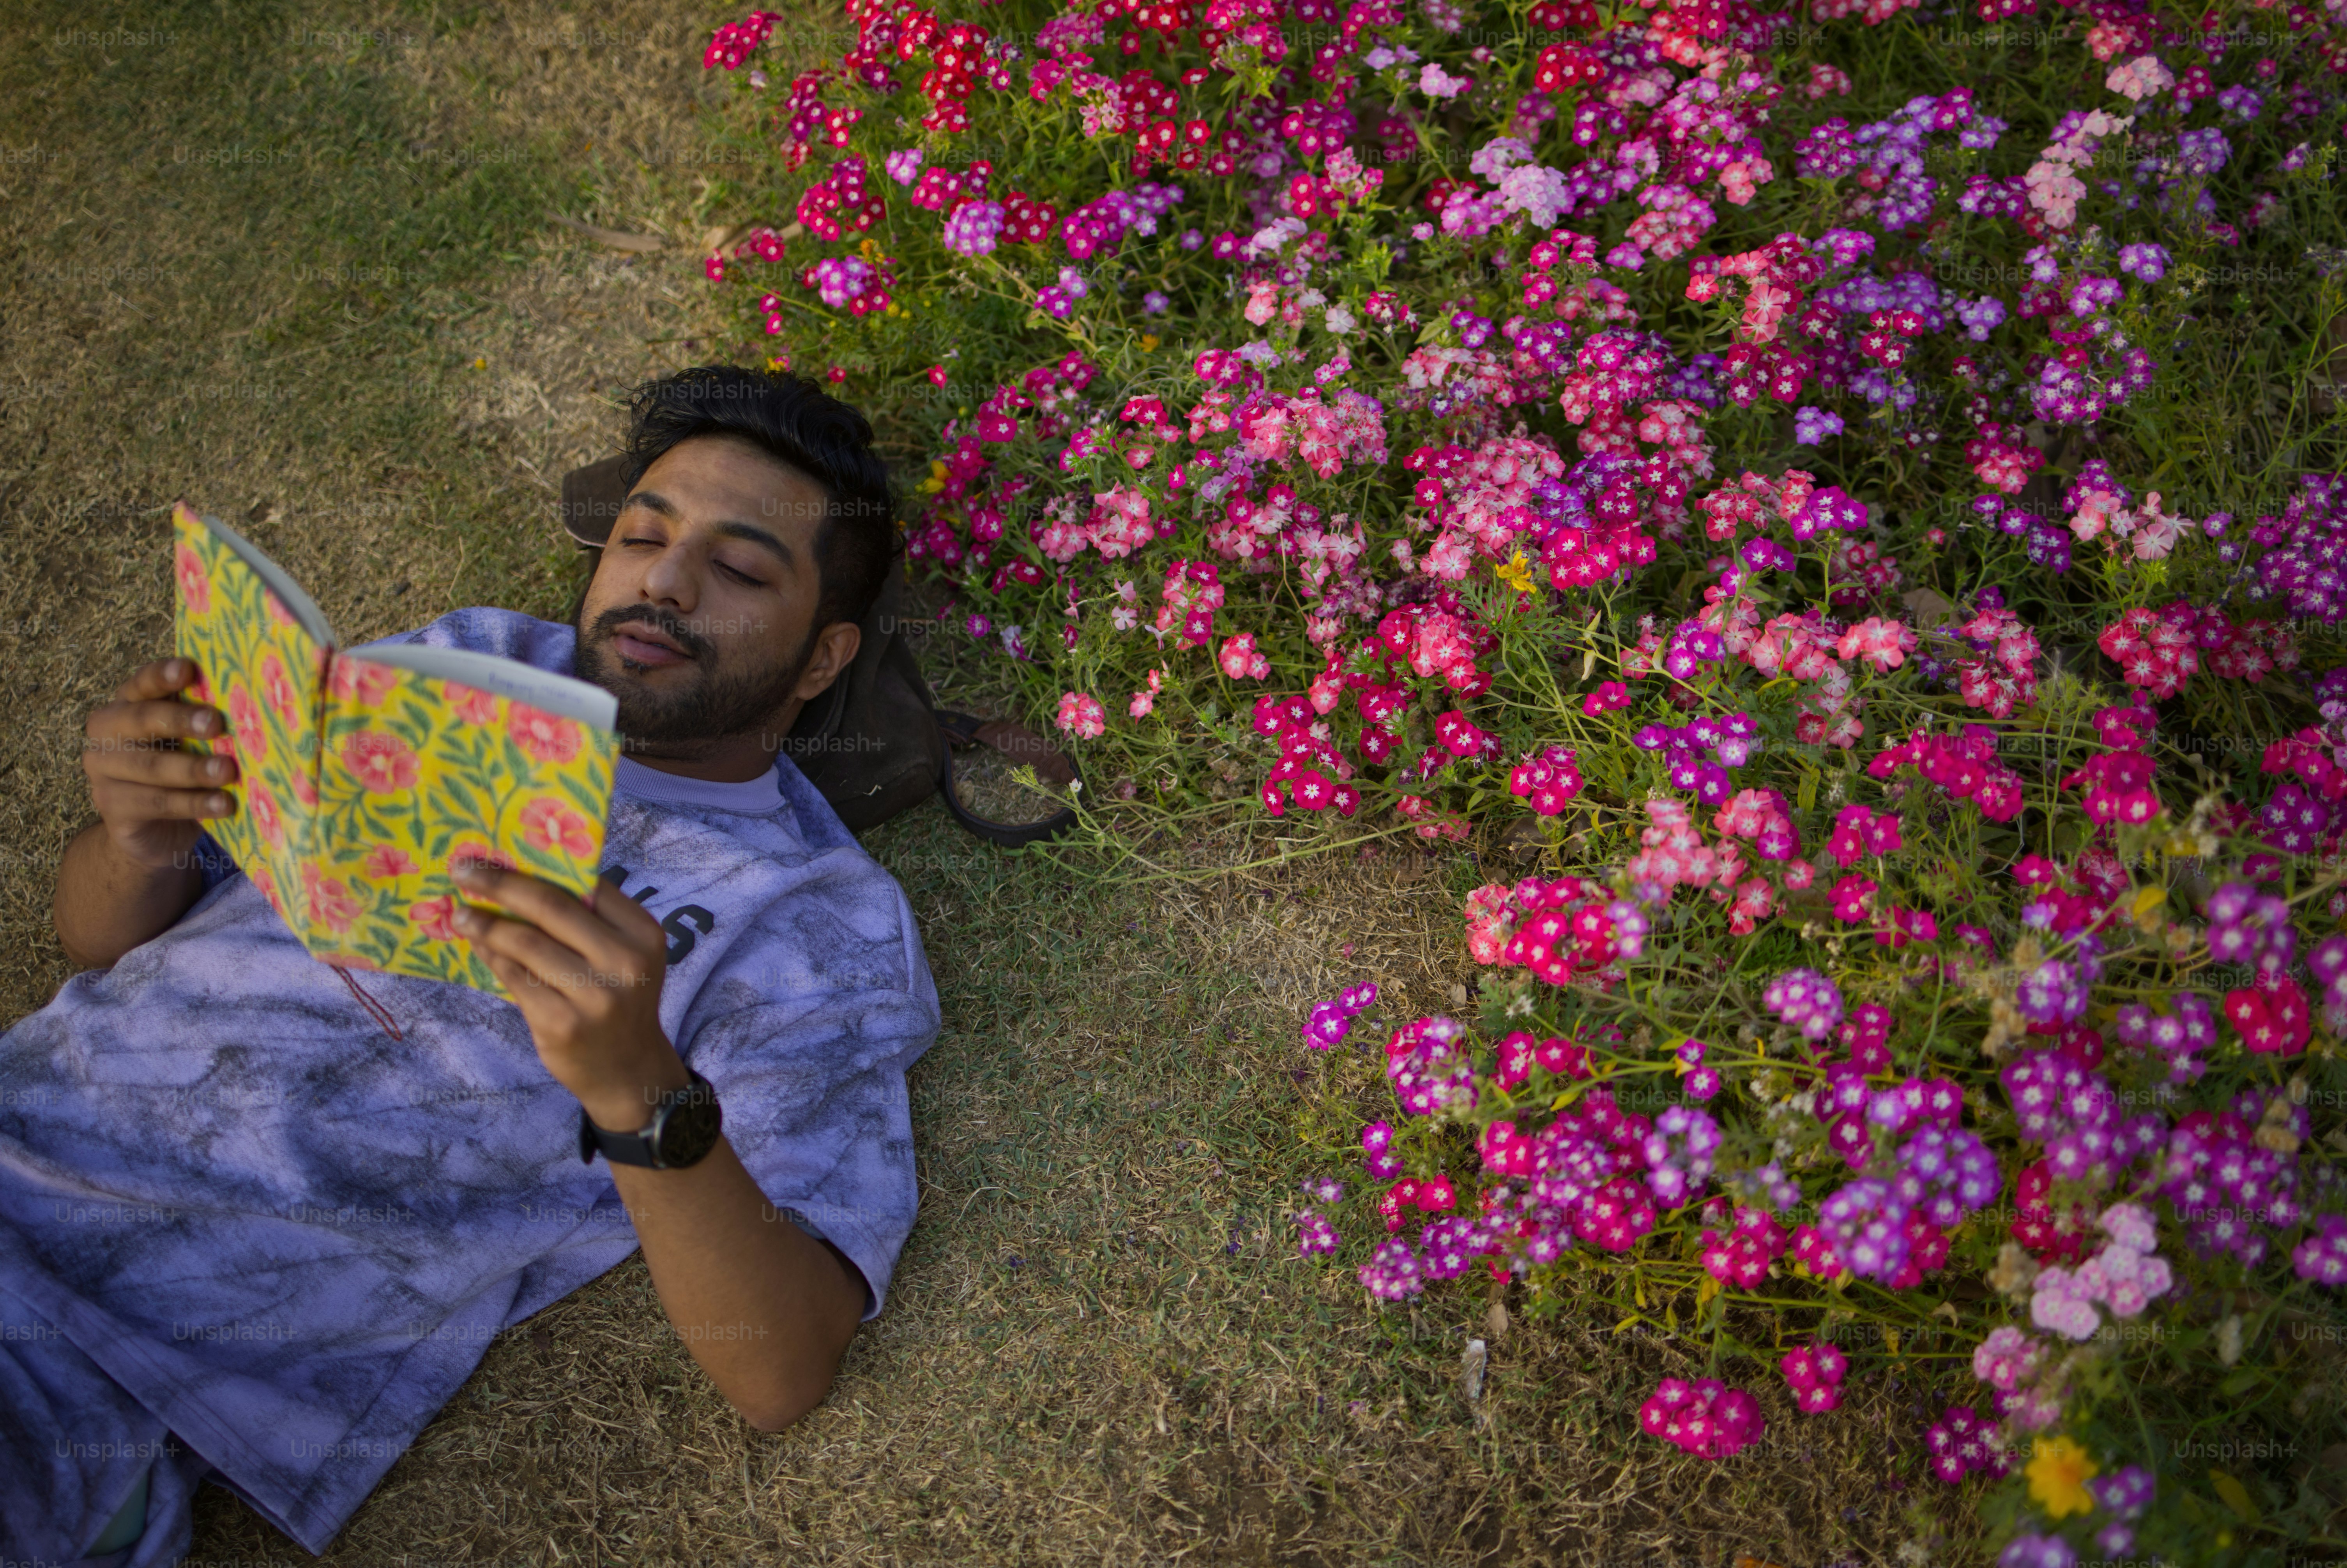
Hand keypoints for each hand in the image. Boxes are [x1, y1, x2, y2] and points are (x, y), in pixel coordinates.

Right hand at [82, 657, 237, 870]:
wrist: (155, 831)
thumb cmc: (183, 771)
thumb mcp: (192, 743)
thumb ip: (207, 723)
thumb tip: (256, 707)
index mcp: (128, 705)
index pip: (142, 683)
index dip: (162, 676)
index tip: (188, 668)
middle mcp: (108, 733)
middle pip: (142, 720)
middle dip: (180, 720)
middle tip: (215, 723)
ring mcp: (103, 771)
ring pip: (150, 766)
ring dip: (192, 769)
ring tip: (228, 771)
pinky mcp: (113, 808)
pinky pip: (155, 803)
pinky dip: (192, 804)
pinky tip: (222, 804)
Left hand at [449, 861, 685, 1131]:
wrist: (629, 1072)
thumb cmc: (618, 1000)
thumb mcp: (622, 955)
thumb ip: (588, 921)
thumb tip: (518, 875)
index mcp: (643, 934)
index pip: (587, 885)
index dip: (540, 865)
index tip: (500, 853)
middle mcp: (625, 962)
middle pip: (551, 907)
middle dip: (501, 884)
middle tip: (463, 870)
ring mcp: (594, 996)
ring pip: (525, 943)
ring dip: (485, 923)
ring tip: (460, 912)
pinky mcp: (561, 1023)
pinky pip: (515, 978)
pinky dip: (491, 956)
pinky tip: (477, 945)